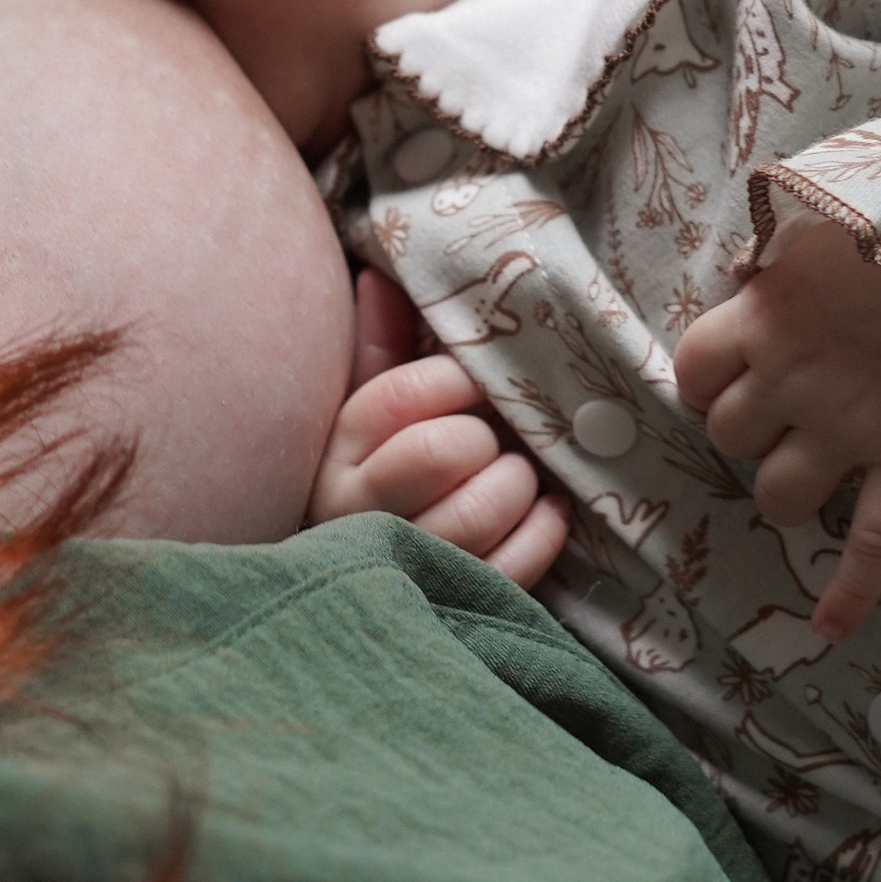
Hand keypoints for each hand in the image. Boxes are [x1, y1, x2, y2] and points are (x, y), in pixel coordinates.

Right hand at [308, 269, 569, 588]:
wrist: (364, 593)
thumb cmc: (383, 480)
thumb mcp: (366, 416)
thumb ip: (379, 345)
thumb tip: (379, 275)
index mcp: (336, 453)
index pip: (402, 394)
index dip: (454, 382)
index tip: (470, 389)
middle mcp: (358, 511)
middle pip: (444, 450)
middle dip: (485, 439)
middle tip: (492, 441)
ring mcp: (405, 564)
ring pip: (480, 510)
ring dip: (517, 484)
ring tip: (516, 477)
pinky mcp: (452, 606)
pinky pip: (514, 564)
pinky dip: (544, 530)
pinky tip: (544, 511)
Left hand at [675, 216, 880, 643]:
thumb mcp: (816, 222)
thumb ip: (778, 260)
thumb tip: (754, 273)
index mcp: (764, 317)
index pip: (693, 370)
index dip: (708, 379)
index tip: (737, 371)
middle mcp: (795, 381)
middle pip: (729, 437)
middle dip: (749, 429)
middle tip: (788, 409)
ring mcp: (853, 429)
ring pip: (778, 497)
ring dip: (783, 488)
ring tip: (813, 467)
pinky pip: (875, 543)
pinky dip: (851, 592)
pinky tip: (828, 628)